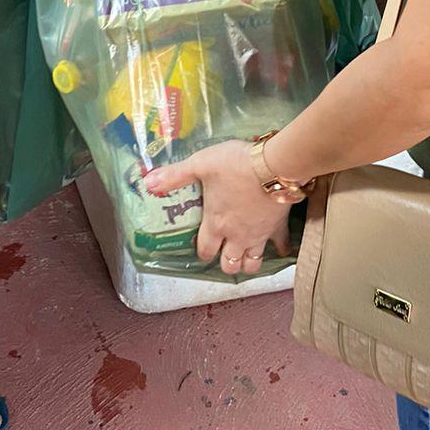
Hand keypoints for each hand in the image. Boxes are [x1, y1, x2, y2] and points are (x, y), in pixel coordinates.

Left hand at [143, 141, 295, 275]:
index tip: (202, 249)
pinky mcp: (278, 228)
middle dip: (225, 263)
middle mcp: (236, 236)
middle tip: (224, 255)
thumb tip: (147, 182)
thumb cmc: (234, 165)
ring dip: (248, 264)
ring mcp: (258, 235)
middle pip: (230, 264)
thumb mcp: (200, 164)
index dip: (202, 252)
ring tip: (246, 257)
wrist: (273, 166)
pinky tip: (280, 248)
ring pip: (253, 264)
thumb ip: (175, 176)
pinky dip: (281, 250)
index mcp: (216, 224)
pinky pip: (282, 246)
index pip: (205, 250)